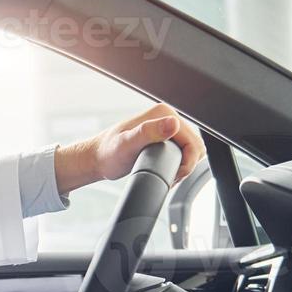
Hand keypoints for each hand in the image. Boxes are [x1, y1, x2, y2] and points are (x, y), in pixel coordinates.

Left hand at [54, 103, 204, 195]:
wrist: (97, 159)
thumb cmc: (108, 153)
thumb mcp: (127, 144)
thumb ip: (149, 132)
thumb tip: (173, 124)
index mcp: (163, 114)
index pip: (193, 141)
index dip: (188, 162)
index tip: (174, 175)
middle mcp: (166, 117)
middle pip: (194, 146)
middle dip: (186, 165)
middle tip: (169, 177)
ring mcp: (165, 127)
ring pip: (190, 150)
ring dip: (183, 166)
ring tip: (167, 175)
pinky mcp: (163, 138)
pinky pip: (182, 151)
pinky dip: (179, 164)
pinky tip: (166, 171)